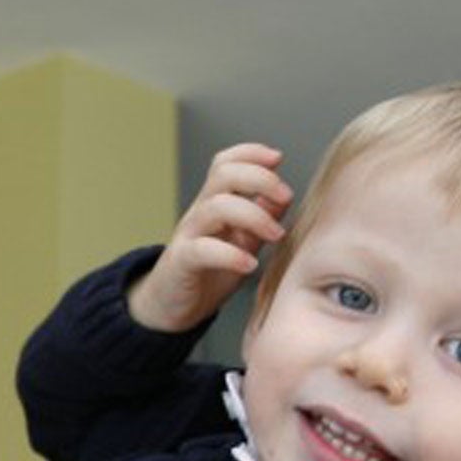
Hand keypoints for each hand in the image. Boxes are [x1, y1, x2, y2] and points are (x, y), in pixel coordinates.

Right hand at [127, 143, 292, 332]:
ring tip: (276, 234)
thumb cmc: (210, 273)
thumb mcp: (243, 242)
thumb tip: (284, 196)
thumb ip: (262, 218)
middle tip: (286, 195)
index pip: (226, 163)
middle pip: (224, 175)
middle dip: (259, 178)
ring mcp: (189, 235)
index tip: (278, 159)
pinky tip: (251, 264)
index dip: (251, 153)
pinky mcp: (181, 262)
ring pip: (216, 207)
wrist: (173, 307)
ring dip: (254, 216)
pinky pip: (203, 250)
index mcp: (214, 203)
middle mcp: (200, 213)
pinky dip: (231, 255)